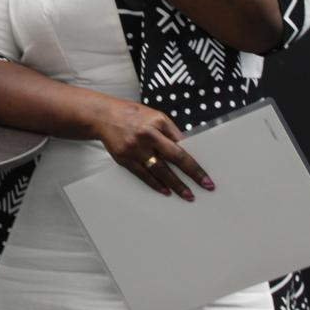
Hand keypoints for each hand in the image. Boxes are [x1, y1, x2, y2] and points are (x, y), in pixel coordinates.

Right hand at [93, 99, 214, 200]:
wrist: (103, 116)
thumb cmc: (133, 115)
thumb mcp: (155, 117)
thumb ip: (170, 132)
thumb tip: (186, 150)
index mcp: (157, 123)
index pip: (181, 146)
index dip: (194, 163)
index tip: (205, 176)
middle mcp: (146, 136)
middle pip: (173, 159)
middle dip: (190, 175)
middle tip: (204, 187)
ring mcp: (134, 149)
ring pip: (159, 171)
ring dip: (175, 185)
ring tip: (187, 194)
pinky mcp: (124, 159)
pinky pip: (143, 175)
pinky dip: (155, 184)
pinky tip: (166, 191)